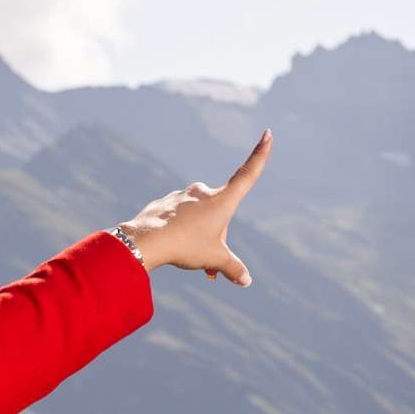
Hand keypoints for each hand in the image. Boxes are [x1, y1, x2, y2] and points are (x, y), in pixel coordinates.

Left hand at [120, 128, 271, 286]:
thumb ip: (233, 268)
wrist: (146, 241)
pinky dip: (181, 233)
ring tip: (191, 257)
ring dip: (199, 237)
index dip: (261, 154)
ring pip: (198, 218)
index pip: (248, 174)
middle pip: (220, 213)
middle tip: (210, 262)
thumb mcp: (215, 259)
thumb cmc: (186, 246)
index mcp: (222, 200)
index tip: (268, 133)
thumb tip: (246, 280)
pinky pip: (179, 219)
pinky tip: (173, 248)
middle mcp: (203, 192)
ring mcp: (182, 196)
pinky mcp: (164, 204)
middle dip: (218, 235)